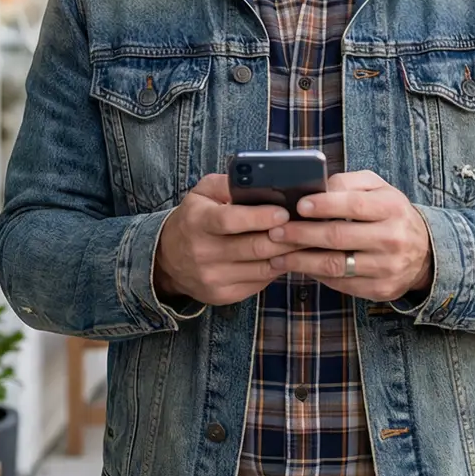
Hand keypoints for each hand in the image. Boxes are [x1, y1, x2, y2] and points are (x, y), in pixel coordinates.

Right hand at [152, 173, 300, 305]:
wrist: (167, 260)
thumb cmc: (193, 219)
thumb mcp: (202, 193)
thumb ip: (228, 184)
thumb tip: (260, 180)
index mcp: (197, 222)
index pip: (230, 220)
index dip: (260, 217)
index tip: (284, 212)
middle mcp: (202, 253)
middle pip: (253, 248)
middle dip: (285, 237)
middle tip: (307, 227)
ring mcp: (212, 277)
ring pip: (261, 268)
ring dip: (287, 255)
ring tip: (304, 241)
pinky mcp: (222, 295)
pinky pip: (258, 283)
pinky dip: (276, 270)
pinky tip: (286, 257)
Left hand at [267, 171, 433, 301]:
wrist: (424, 252)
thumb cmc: (391, 214)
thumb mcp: (379, 189)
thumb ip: (349, 183)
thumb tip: (318, 187)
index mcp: (392, 208)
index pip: (354, 205)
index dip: (324, 205)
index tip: (298, 205)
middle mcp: (392, 239)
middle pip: (338, 237)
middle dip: (301, 233)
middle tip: (275, 230)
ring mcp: (387, 267)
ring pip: (335, 265)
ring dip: (301, 260)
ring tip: (277, 254)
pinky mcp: (380, 289)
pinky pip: (340, 283)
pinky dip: (315, 275)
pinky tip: (299, 266)